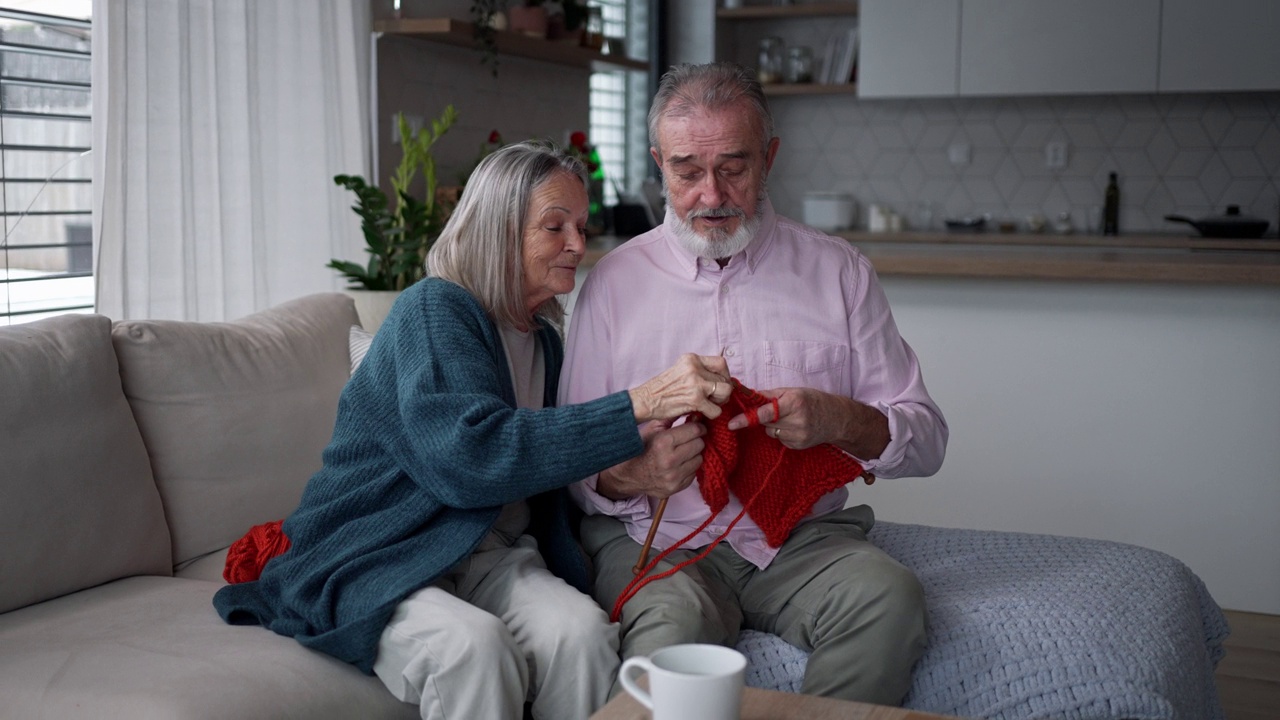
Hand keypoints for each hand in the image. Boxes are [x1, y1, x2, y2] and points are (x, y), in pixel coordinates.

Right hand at [596, 418, 705, 500]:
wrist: (627, 476)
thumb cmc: (640, 449)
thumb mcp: (652, 429)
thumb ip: (671, 418)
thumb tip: (692, 410)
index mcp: (663, 443)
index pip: (694, 431)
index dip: (697, 426)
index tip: (697, 426)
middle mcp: (670, 461)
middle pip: (699, 445)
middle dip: (696, 439)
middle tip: (689, 438)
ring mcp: (674, 477)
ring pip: (699, 459)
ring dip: (694, 454)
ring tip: (683, 451)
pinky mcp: (677, 488)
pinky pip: (693, 473)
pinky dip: (689, 467)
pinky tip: (679, 464)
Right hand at [628, 353, 730, 422]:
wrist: (645, 400)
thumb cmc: (662, 389)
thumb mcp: (681, 371)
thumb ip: (699, 371)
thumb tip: (721, 379)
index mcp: (691, 359)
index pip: (721, 362)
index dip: (725, 375)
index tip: (720, 384)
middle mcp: (694, 368)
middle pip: (725, 378)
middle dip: (723, 391)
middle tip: (714, 399)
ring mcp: (695, 383)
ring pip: (725, 391)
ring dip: (720, 401)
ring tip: (709, 404)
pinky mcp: (695, 399)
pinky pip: (716, 409)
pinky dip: (712, 414)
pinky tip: (701, 413)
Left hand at [727, 387, 889, 458]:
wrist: (836, 419)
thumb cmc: (813, 400)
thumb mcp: (793, 390)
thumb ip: (769, 395)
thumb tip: (745, 395)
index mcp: (794, 403)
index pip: (765, 413)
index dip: (746, 418)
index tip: (731, 424)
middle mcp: (796, 421)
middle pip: (765, 422)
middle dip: (765, 416)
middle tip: (778, 410)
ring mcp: (798, 436)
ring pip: (770, 432)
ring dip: (774, 426)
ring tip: (790, 419)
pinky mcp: (798, 446)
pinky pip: (779, 440)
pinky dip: (782, 433)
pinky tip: (794, 428)